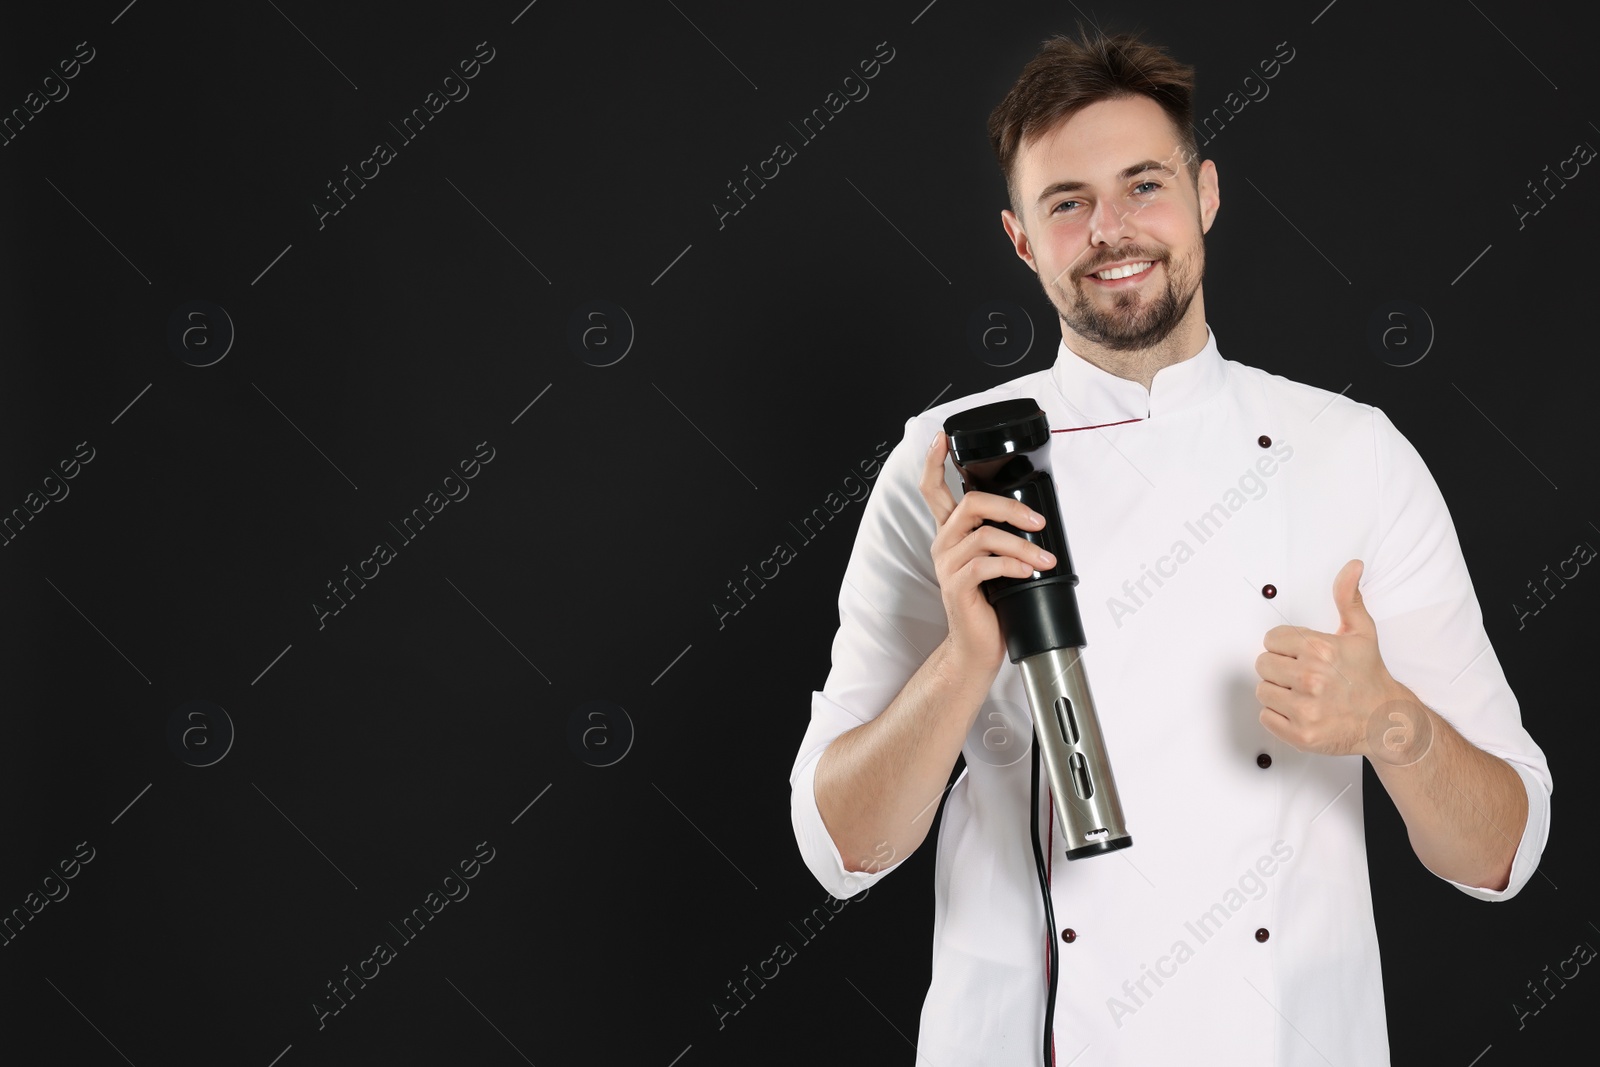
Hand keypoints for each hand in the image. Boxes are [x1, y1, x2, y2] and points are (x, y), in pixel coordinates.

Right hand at [918, 431, 1055, 674]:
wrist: (978, 647)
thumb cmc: (991, 603)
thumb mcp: (997, 562)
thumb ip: (1003, 537)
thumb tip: (1034, 518)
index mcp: (951, 533)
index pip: (932, 489)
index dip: (934, 461)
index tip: (942, 438)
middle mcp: (944, 543)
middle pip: (969, 504)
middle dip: (1009, 507)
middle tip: (1037, 521)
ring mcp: (947, 565)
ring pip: (985, 536)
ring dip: (1021, 545)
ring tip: (1044, 558)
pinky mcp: (956, 586)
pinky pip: (985, 564)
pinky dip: (1012, 565)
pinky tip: (1027, 572)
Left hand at [1254, 559, 1418, 759]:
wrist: (1386, 720)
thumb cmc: (1369, 675)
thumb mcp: (1361, 632)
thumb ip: (1348, 597)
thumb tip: (1352, 566)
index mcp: (1320, 649)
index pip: (1271, 640)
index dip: (1285, 647)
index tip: (1302, 655)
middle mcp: (1311, 678)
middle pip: (1263, 664)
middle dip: (1280, 668)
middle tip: (1304, 675)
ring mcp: (1306, 709)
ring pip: (1263, 690)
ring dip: (1279, 692)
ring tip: (1304, 694)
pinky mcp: (1301, 735)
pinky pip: (1266, 717)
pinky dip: (1279, 716)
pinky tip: (1301, 711)